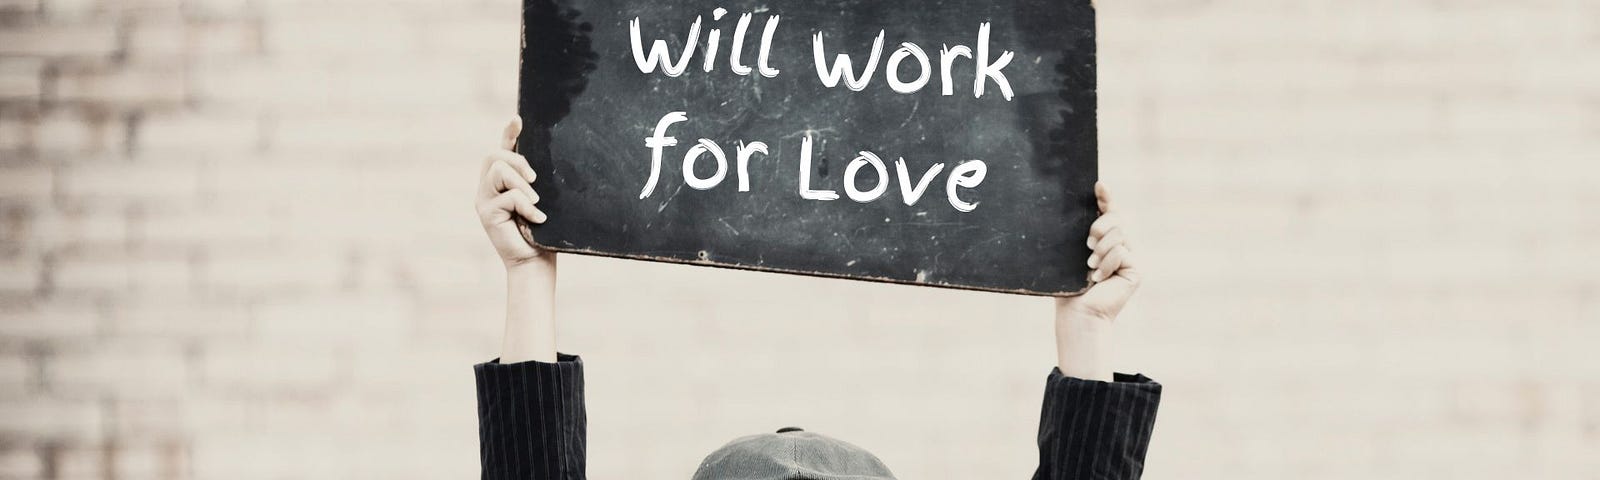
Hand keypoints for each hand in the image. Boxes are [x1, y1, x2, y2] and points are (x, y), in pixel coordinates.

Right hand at [476, 117, 551, 268]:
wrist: (535, 262)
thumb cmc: (543, 233)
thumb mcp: (542, 201)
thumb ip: (536, 184)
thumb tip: (547, 163)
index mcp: (503, 183)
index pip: (502, 150)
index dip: (508, 133)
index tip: (518, 119)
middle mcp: (488, 188)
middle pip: (495, 156)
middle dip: (517, 160)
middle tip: (535, 179)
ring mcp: (484, 200)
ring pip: (498, 171)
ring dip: (521, 184)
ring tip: (536, 203)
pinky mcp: (486, 214)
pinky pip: (508, 196)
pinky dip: (527, 207)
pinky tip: (538, 219)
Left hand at [1053, 182, 1141, 380]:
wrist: (1077, 312)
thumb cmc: (1068, 285)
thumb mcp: (1071, 252)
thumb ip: (1080, 232)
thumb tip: (1081, 208)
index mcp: (1103, 239)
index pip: (1108, 212)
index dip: (1105, 197)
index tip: (1098, 185)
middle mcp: (1119, 246)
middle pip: (1117, 219)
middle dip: (1101, 226)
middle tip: (1087, 242)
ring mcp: (1129, 258)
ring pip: (1119, 236)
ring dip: (1101, 250)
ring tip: (1089, 266)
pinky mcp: (1136, 271)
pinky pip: (1123, 253)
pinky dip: (1107, 264)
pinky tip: (1099, 278)